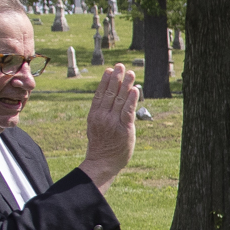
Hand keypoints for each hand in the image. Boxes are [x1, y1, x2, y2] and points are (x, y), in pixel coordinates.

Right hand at [80, 64, 140, 189]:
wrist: (102, 163)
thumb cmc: (101, 146)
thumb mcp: (96, 128)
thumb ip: (101, 114)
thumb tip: (108, 102)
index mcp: (94, 115)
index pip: (100, 94)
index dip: (105, 81)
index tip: (109, 70)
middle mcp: (102, 116)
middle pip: (110, 93)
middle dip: (116, 78)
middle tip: (120, 66)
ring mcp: (113, 122)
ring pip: (120, 99)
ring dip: (126, 84)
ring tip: (130, 73)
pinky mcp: (124, 129)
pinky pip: (128, 111)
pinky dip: (131, 99)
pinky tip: (135, 90)